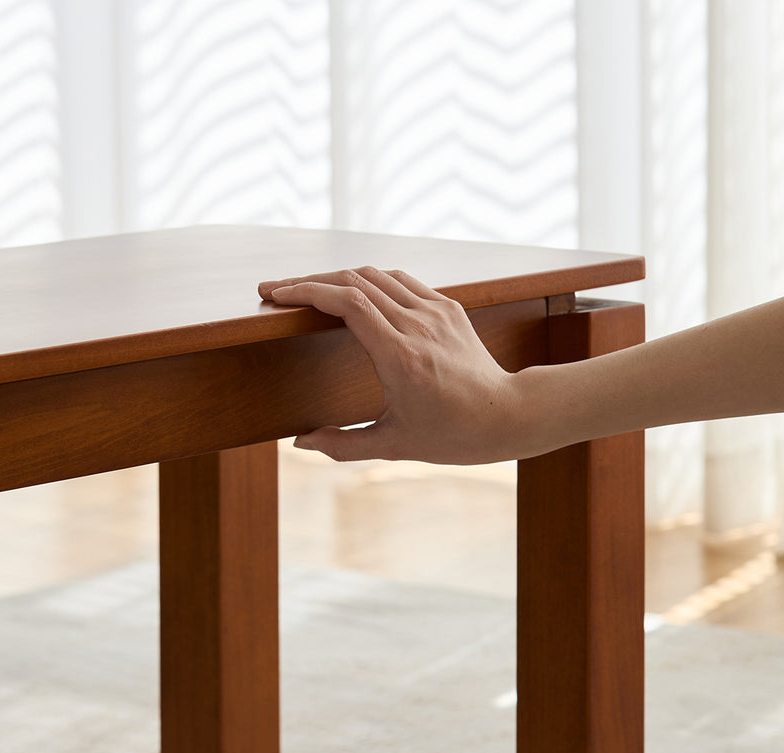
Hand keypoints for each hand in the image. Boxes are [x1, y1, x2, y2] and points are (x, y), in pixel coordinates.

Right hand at [258, 266, 524, 463]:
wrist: (507, 415)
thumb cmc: (452, 435)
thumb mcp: (393, 445)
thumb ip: (341, 445)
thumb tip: (299, 443)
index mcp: (401, 356)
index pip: (348, 303)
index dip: (307, 292)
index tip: (277, 295)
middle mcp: (418, 325)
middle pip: (355, 281)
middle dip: (309, 281)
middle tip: (276, 290)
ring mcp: (435, 311)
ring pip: (377, 275)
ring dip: (337, 277)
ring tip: (309, 290)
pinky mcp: (448, 307)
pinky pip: (401, 281)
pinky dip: (369, 280)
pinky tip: (352, 292)